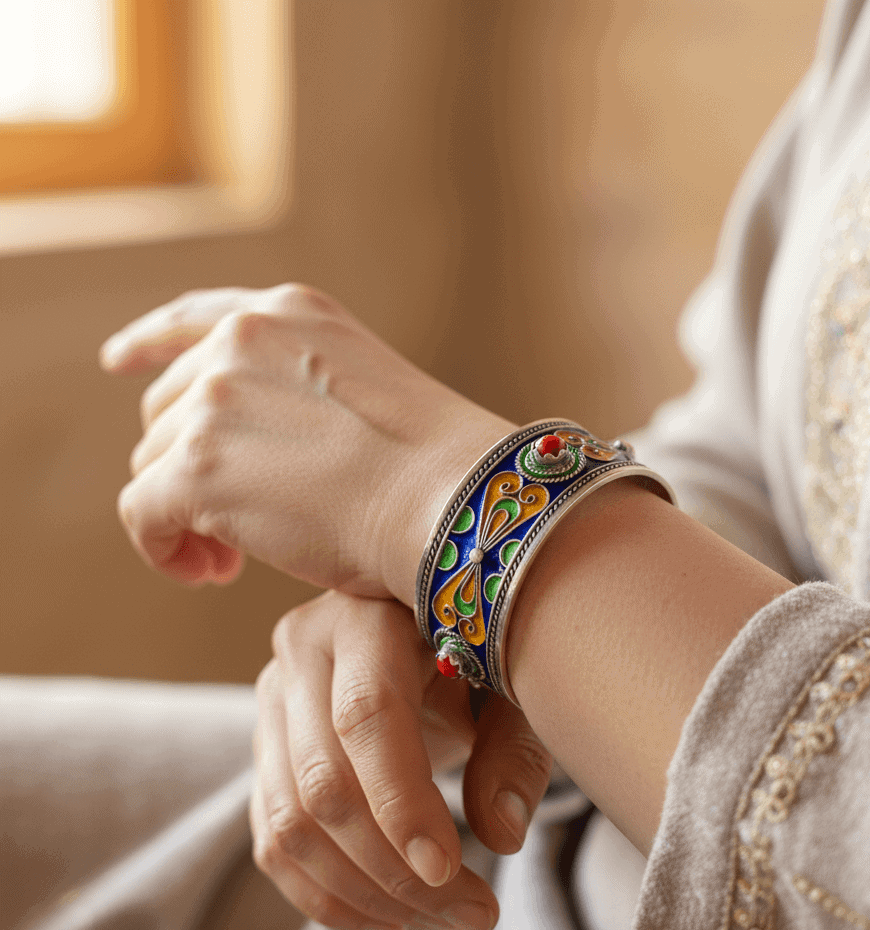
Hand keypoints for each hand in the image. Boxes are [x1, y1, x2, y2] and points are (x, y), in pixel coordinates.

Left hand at [100, 284, 512, 600]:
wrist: (448, 498)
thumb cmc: (429, 466)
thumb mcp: (363, 388)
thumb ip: (297, 389)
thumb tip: (237, 445)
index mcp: (289, 314)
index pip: (195, 318)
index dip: (149, 344)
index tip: (119, 360)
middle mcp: (241, 341)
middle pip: (169, 411)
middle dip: (190, 467)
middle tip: (232, 527)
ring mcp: (214, 400)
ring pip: (154, 465)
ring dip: (184, 514)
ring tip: (233, 559)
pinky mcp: (193, 468)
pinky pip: (143, 515)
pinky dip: (165, 550)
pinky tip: (208, 573)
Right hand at [252, 590, 552, 928]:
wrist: (425, 631)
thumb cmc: (478, 649)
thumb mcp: (512, 680)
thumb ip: (512, 748)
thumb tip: (501, 834)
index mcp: (367, 616)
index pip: (367, 715)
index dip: (401, 800)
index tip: (449, 869)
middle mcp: (303, 651)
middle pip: (324, 780)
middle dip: (394, 867)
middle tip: (472, 911)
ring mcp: (273, 702)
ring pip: (291, 822)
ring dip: (365, 893)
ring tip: (442, 918)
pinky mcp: (265, 750)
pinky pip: (274, 841)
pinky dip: (327, 895)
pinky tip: (391, 916)